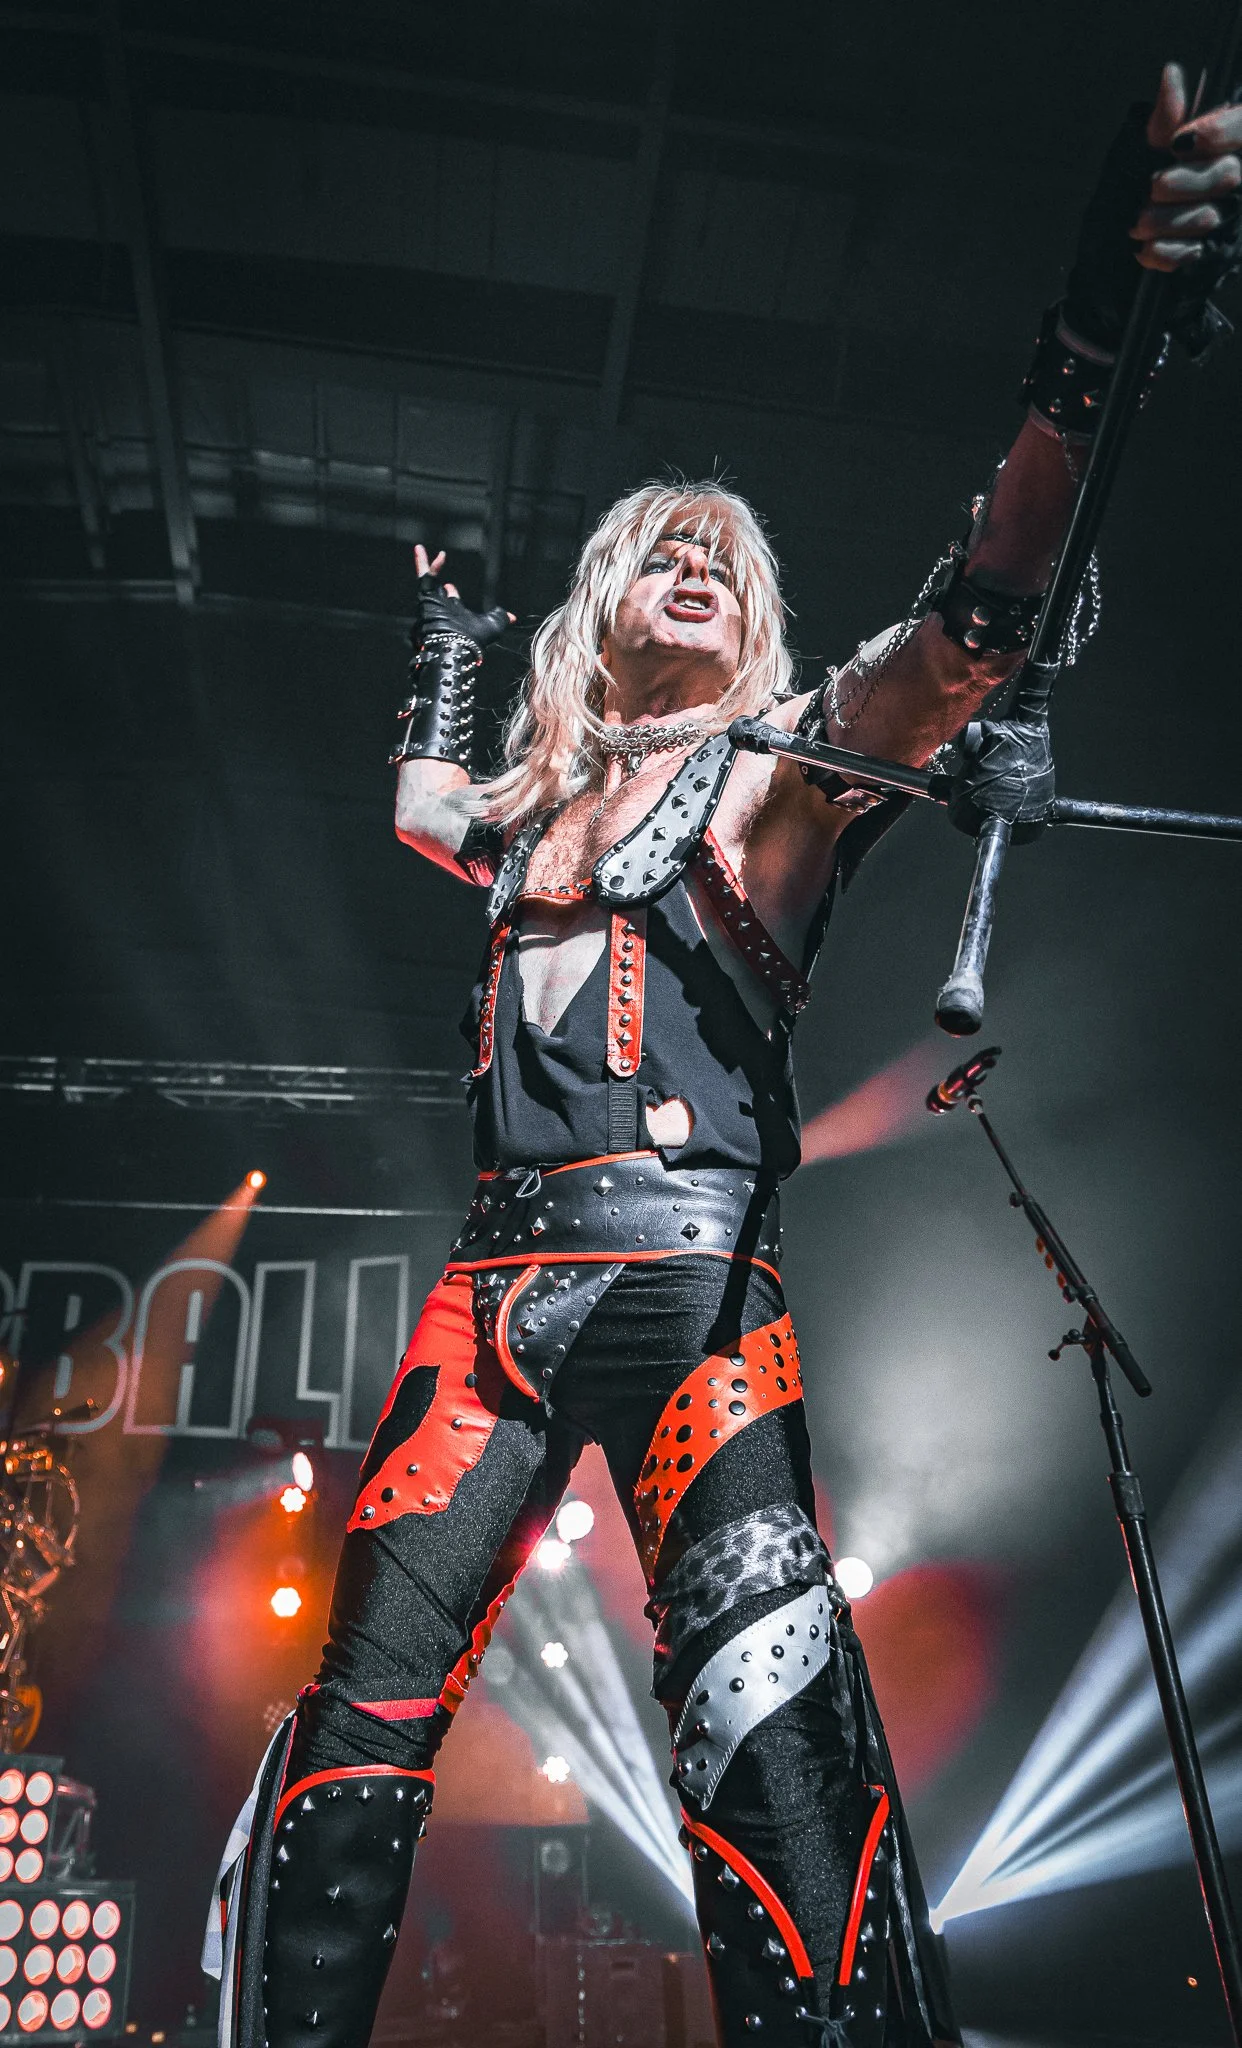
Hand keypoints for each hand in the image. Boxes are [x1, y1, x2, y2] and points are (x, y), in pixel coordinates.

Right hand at [412, 543, 514, 644]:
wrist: (458, 645)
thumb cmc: (474, 639)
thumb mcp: (493, 625)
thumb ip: (501, 617)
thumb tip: (513, 618)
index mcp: (455, 615)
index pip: (451, 601)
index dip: (451, 593)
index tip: (451, 587)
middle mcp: (441, 609)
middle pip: (435, 590)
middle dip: (433, 577)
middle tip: (437, 561)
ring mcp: (431, 603)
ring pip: (425, 579)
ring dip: (422, 563)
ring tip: (419, 549)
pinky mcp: (425, 598)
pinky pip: (425, 577)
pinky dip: (430, 565)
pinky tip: (440, 555)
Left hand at [1133, 63, 1241, 271]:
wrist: (1107, 255)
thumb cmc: (1127, 193)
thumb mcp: (1140, 151)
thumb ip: (1162, 120)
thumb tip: (1172, 74)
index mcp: (1218, 143)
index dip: (1218, 132)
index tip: (1179, 142)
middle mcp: (1229, 177)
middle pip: (1228, 174)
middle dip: (1182, 183)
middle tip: (1152, 188)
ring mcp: (1223, 219)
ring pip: (1209, 216)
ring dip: (1165, 221)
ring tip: (1136, 223)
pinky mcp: (1210, 255)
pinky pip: (1195, 252)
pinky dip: (1163, 252)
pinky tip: (1144, 250)